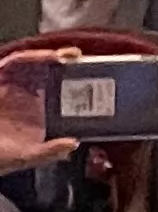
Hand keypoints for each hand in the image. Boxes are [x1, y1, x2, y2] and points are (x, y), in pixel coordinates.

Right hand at [0, 50, 73, 170]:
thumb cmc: (1, 154)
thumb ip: (51, 152)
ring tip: (66, 56)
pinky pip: (13, 63)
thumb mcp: (28, 156)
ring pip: (32, 62)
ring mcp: (12, 85)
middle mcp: (27, 93)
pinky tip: (43, 57)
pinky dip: (28, 57)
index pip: (60, 88)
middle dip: (66, 60)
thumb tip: (73, 143)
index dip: (76, 79)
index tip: (95, 74)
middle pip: (48, 70)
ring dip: (49, 55)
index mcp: (39, 108)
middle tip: (82, 57)